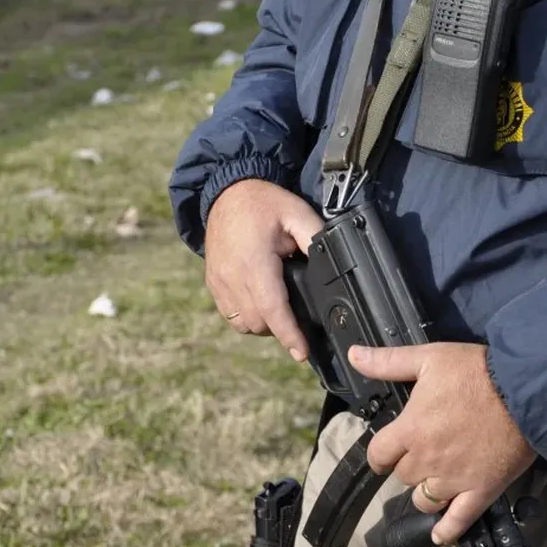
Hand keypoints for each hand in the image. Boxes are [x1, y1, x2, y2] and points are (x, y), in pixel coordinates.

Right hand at [204, 179, 323, 360]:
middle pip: (258, 323)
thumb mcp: (298, 213)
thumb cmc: (264, 203)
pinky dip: (247, 318)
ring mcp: (218, 282)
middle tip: (299, 320)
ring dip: (263, 325)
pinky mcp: (213, 283)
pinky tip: (260, 304)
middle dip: (280, 329)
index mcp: (255, 261)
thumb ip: (315, 239)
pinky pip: (230, 315)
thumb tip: (333, 264)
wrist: (226, 192)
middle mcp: (232, 276)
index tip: (302, 354)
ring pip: (243, 324)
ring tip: (279, 312)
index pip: (273, 309)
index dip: (289, 335)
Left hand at [348, 342, 537, 544]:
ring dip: (424, 492)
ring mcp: (454, 479)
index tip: (385, 452)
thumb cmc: (476, 372)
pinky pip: (459, 520)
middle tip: (420, 454)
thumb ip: (387, 362)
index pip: (378, 455)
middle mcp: (426, 460)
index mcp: (410, 430)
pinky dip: (446, 530)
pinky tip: (438, 536)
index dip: (380, 454)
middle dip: (406, 467)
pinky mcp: (481, 491)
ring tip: (432, 481)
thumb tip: (354, 355)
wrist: (526, 390)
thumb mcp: (428, 358)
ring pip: (424, 500)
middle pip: (402, 476)